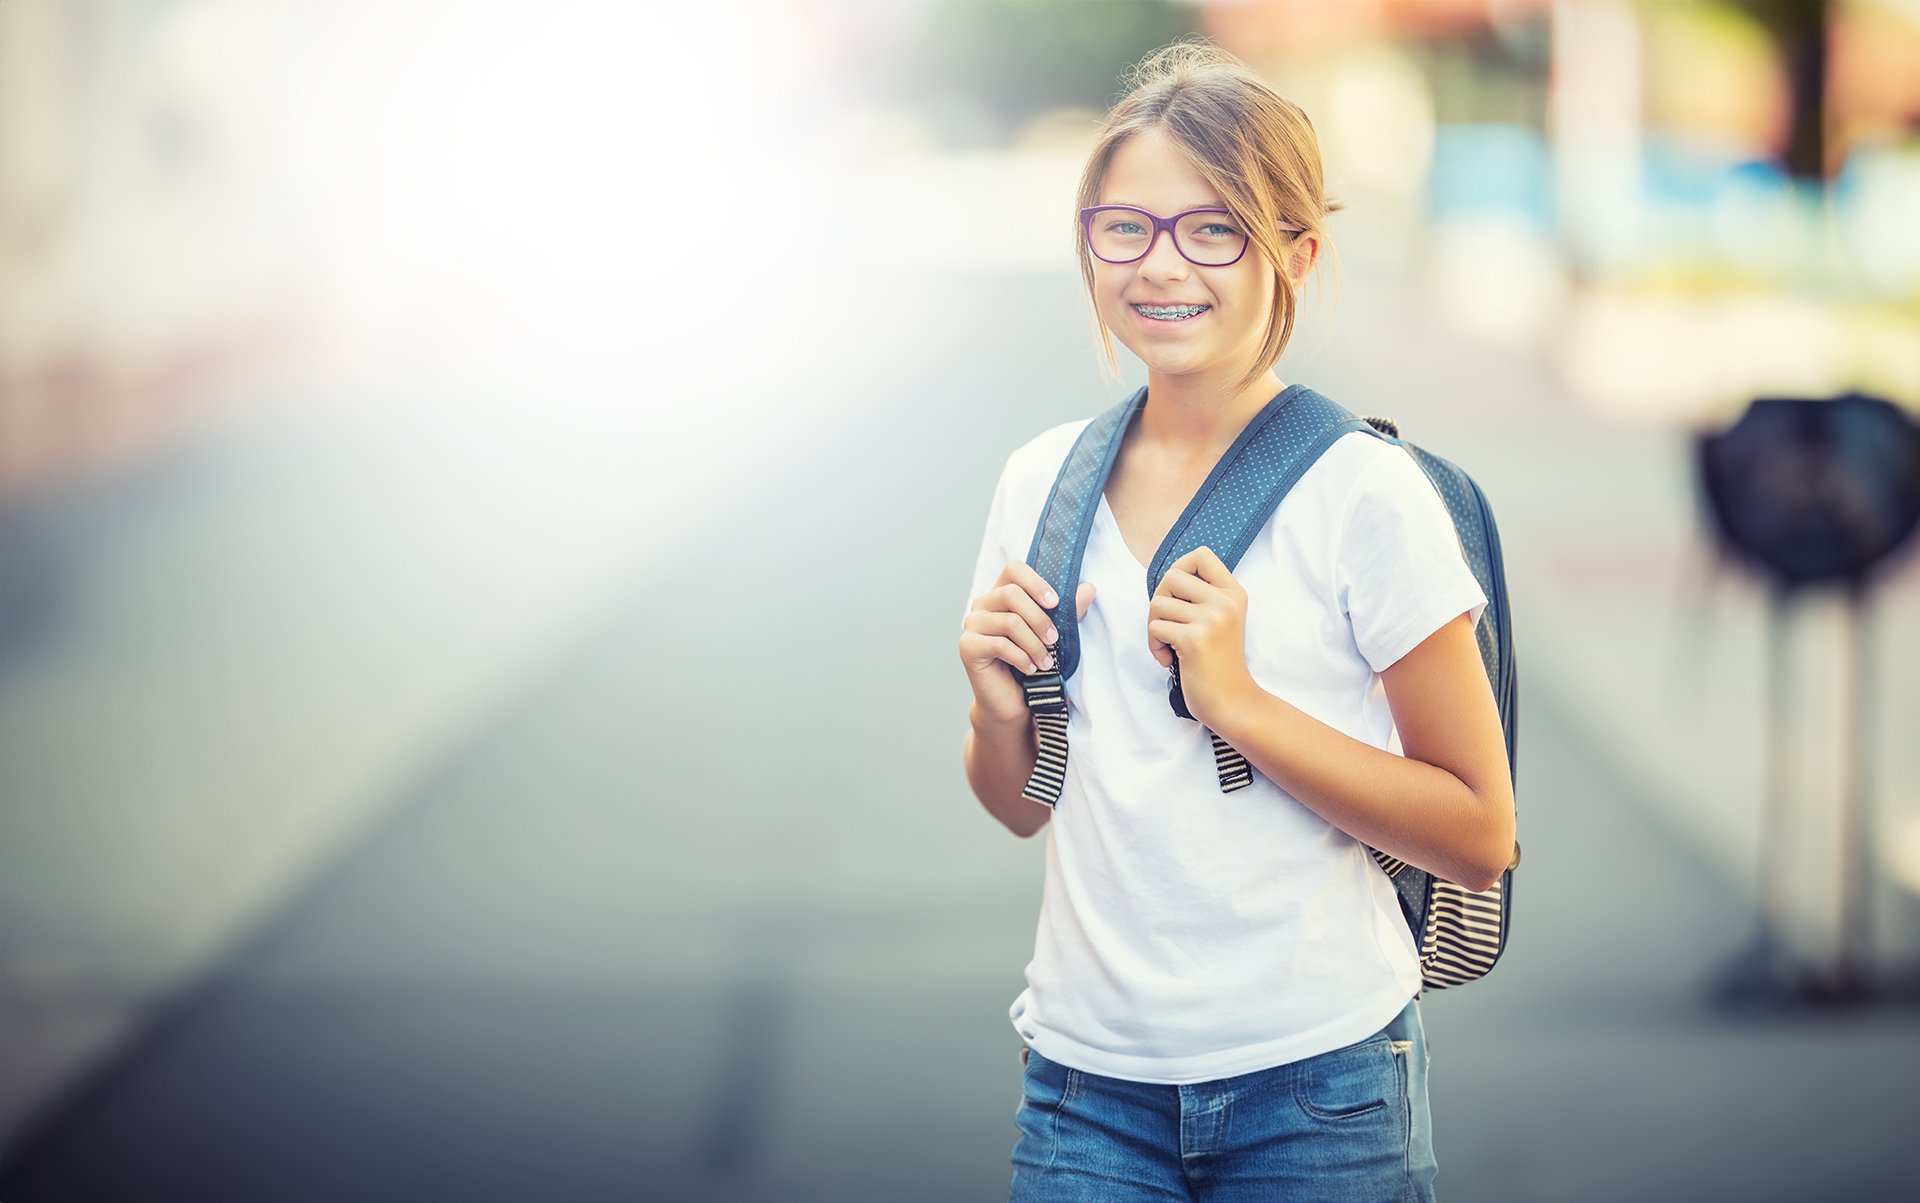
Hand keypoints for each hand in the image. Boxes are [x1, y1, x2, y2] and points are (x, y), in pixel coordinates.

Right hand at [960, 562, 1095, 723]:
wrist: (1012, 704)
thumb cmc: (1032, 665)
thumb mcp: (1054, 636)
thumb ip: (1068, 612)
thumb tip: (1089, 589)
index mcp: (1001, 595)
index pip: (1013, 569)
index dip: (1035, 582)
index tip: (1055, 602)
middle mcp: (982, 605)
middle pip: (1011, 594)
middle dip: (1039, 618)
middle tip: (1054, 640)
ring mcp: (972, 625)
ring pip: (1009, 622)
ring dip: (1034, 645)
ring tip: (1046, 662)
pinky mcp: (968, 647)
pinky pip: (999, 644)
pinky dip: (1021, 658)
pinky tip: (1030, 669)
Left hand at [1147, 547, 1255, 728]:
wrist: (1234, 702)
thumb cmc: (1219, 663)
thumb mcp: (1222, 620)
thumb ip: (1202, 596)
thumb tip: (1166, 578)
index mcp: (1234, 593)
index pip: (1200, 555)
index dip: (1179, 568)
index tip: (1177, 596)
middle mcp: (1226, 601)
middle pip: (1171, 576)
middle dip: (1160, 600)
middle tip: (1168, 625)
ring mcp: (1211, 619)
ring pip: (1158, 603)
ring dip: (1155, 628)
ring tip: (1169, 646)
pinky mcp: (1194, 639)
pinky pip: (1155, 627)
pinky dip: (1155, 646)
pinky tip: (1169, 660)